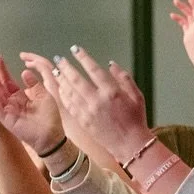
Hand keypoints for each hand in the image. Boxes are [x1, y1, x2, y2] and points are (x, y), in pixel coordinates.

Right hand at [0, 56, 64, 155]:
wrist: (51, 135)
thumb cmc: (50, 116)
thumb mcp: (44, 95)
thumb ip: (34, 84)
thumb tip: (24, 71)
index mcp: (20, 96)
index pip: (8, 81)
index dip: (3, 71)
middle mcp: (12, 102)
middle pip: (0, 86)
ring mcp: (8, 111)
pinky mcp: (6, 120)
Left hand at [52, 47, 151, 164]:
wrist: (129, 143)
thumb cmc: (136, 118)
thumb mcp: (137, 95)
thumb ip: (124, 77)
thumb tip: (110, 64)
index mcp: (111, 92)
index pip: (93, 69)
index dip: (83, 58)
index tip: (76, 49)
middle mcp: (97, 100)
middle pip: (77, 79)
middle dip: (66, 67)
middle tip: (59, 58)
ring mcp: (87, 111)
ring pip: (70, 91)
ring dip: (61, 79)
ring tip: (57, 71)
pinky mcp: (82, 121)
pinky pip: (69, 105)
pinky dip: (63, 94)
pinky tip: (60, 88)